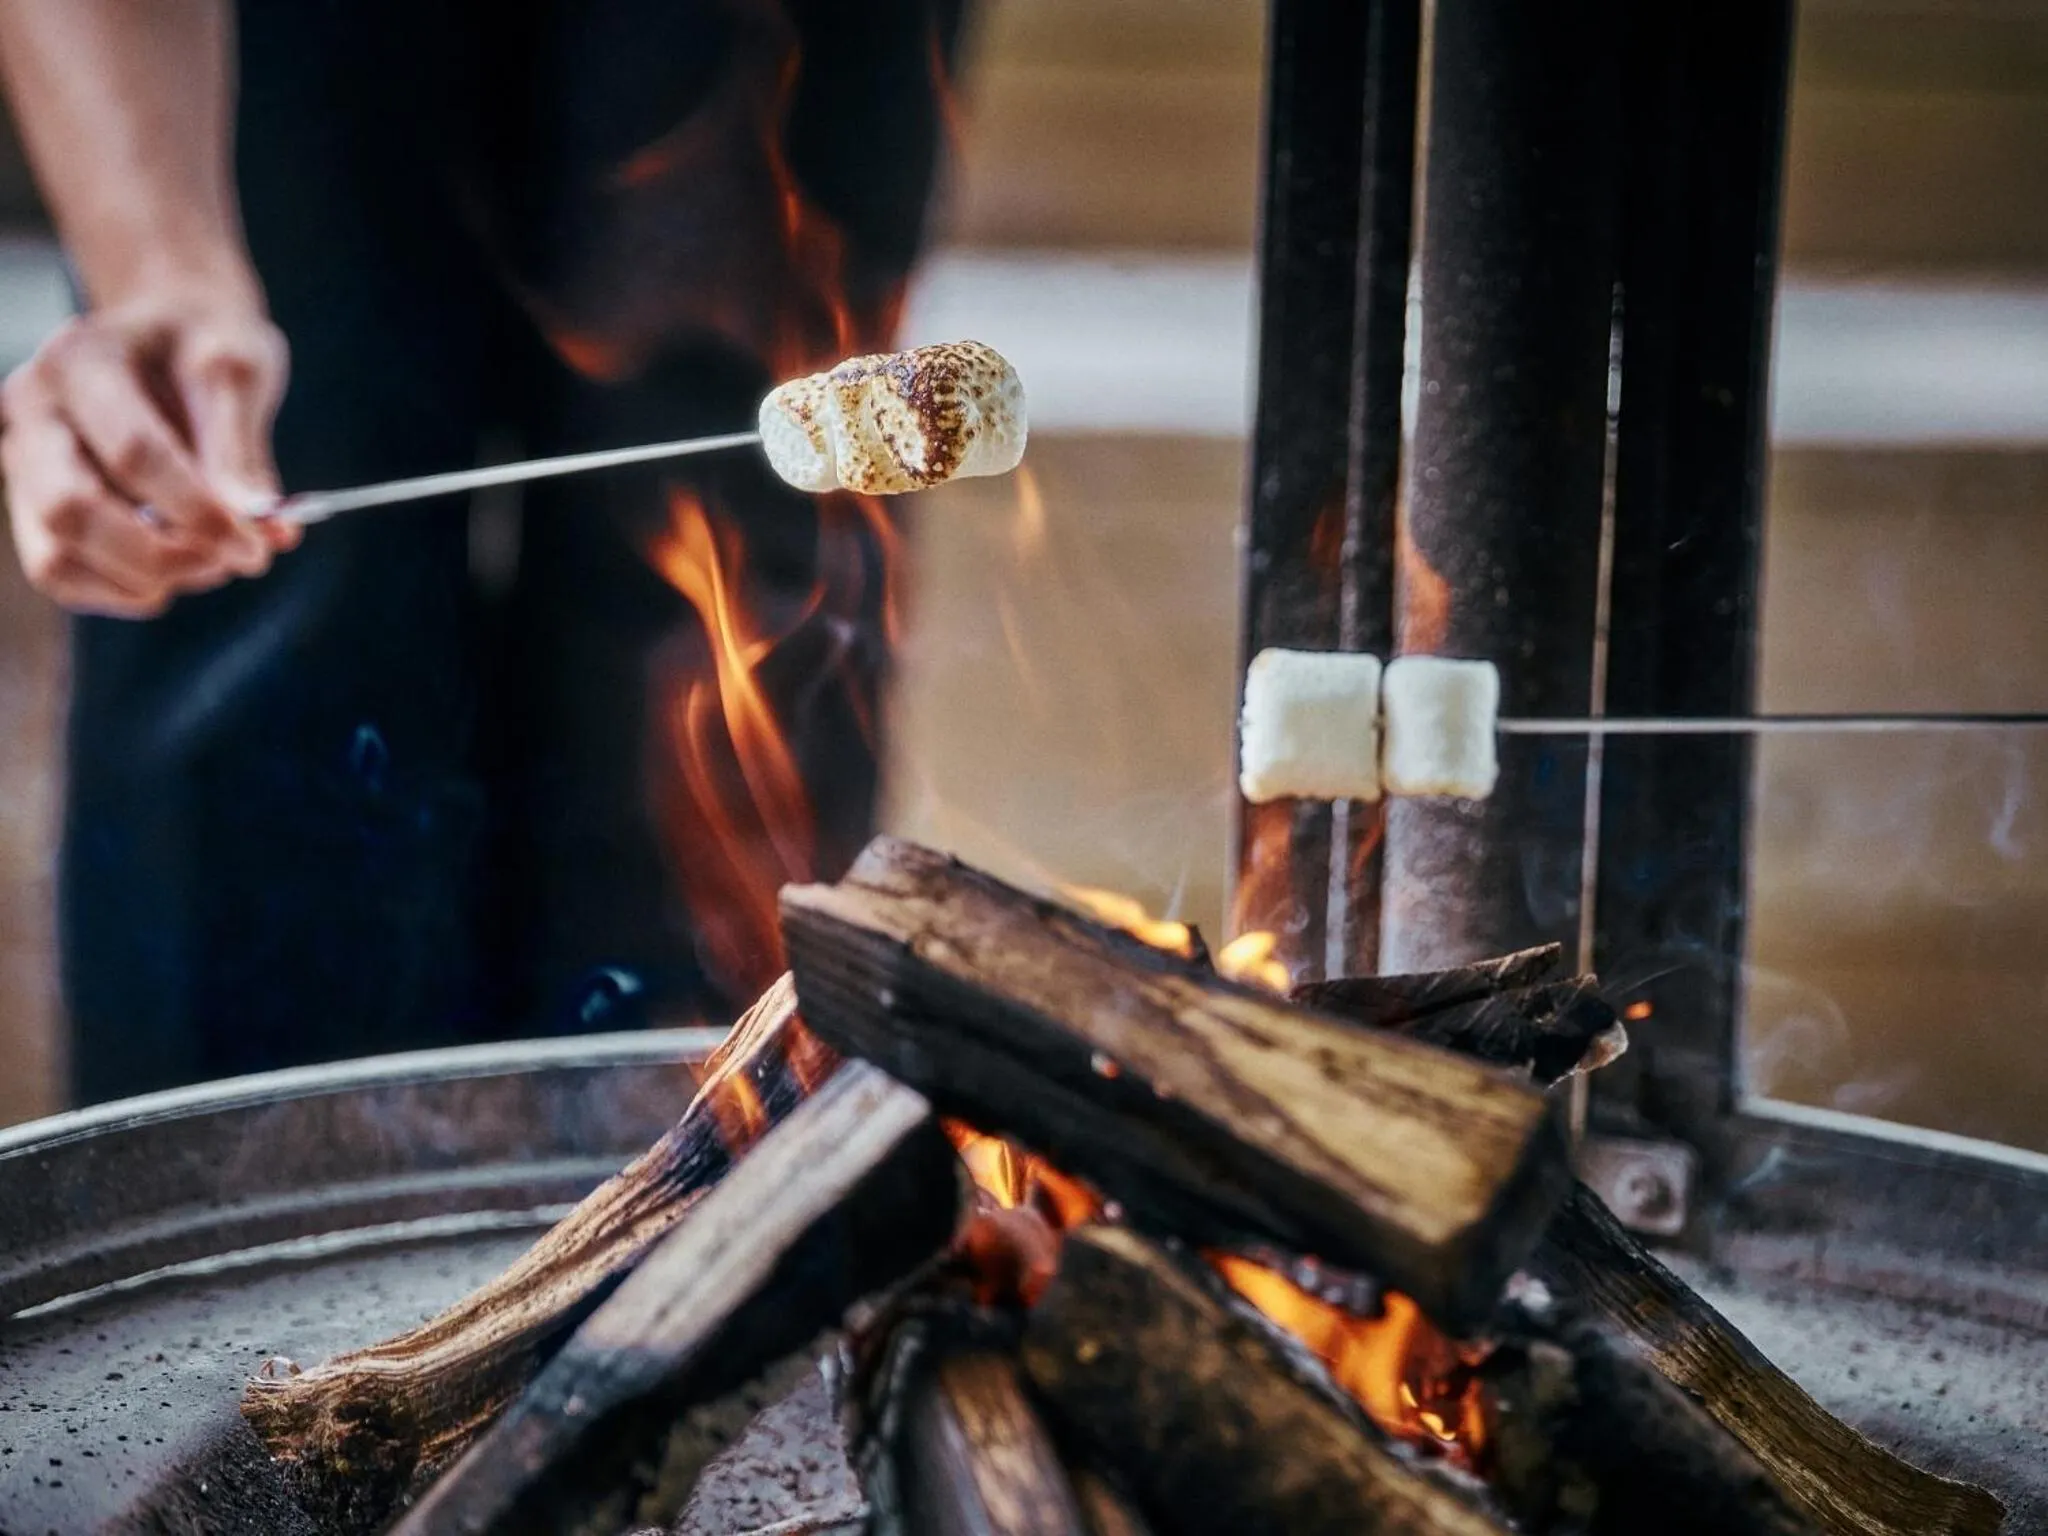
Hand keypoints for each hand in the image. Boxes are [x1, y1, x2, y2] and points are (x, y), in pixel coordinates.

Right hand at [1, 295, 295, 617]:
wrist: (170, 331)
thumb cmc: (205, 344)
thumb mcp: (236, 369)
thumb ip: (241, 448)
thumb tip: (261, 527)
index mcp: (79, 360)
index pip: (132, 454)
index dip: (198, 512)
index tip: (258, 545)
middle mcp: (31, 410)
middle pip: (72, 510)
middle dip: (163, 555)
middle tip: (235, 561)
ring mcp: (21, 459)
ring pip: (56, 554)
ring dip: (143, 579)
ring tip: (210, 564)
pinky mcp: (33, 501)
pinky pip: (57, 572)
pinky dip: (119, 592)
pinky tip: (175, 577)